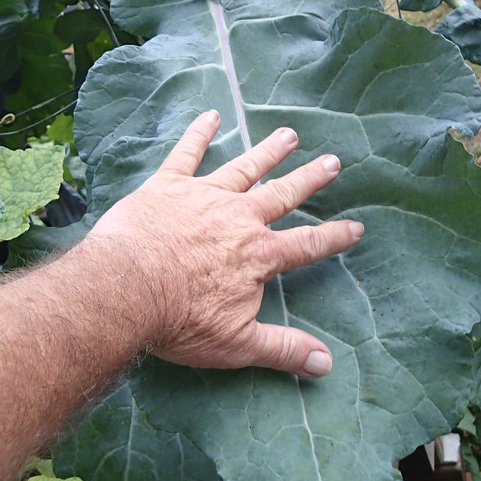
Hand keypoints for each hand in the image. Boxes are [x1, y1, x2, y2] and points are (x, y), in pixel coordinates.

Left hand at [90, 111, 363, 376]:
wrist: (124, 289)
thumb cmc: (178, 321)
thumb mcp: (237, 344)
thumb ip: (284, 349)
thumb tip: (327, 364)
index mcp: (258, 255)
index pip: (306, 245)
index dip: (333, 237)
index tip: (356, 227)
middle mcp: (239, 218)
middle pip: (282, 194)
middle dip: (309, 179)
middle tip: (332, 161)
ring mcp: (204, 195)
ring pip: (244, 168)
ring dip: (268, 151)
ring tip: (288, 134)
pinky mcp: (168, 185)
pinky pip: (187, 153)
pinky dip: (199, 133)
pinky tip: (210, 116)